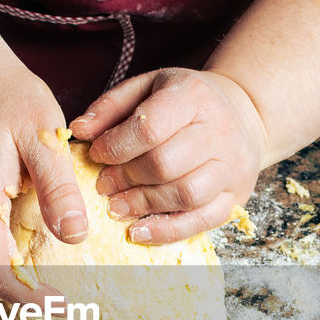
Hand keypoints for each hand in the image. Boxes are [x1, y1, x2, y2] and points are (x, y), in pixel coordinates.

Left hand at [69, 68, 267, 243]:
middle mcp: (219, 131)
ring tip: (116, 206)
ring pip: (185, 195)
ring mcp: (232, 166)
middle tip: (103, 185)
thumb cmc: (185, 102)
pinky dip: (167, 231)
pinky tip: (138, 231)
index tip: (96, 155)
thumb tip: (78, 131)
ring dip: (143, 205)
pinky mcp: (236, 196)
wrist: (241, 113)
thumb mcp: (148, 88)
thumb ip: (110, 107)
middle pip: (165, 164)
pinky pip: (202, 221)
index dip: (115, 147)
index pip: (150, 127)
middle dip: (126, 178)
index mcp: (193, 96)